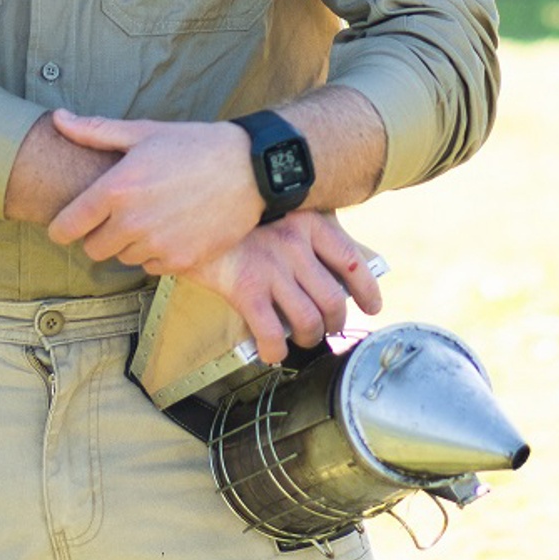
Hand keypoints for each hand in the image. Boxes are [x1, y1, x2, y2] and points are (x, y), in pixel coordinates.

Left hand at [44, 111, 259, 273]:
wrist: (250, 170)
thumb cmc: (195, 146)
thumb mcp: (144, 132)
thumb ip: (95, 131)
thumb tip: (58, 119)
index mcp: (117, 189)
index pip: (68, 226)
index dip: (61, 228)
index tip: (66, 226)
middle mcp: (133, 222)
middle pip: (93, 250)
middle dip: (98, 235)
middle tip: (115, 218)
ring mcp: (158, 245)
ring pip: (122, 258)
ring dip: (128, 244)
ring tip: (149, 219)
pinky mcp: (182, 262)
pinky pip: (151, 267)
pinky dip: (155, 254)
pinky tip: (169, 231)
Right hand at [186, 212, 385, 364]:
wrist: (187, 209)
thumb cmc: (237, 214)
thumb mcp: (281, 210)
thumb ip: (308, 231)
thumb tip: (338, 267)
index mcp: (310, 222)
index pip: (353, 262)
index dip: (367, 292)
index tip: (371, 307)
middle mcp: (295, 244)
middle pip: (333, 300)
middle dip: (335, 323)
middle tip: (328, 328)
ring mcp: (270, 267)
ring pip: (309, 321)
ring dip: (310, 338)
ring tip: (303, 339)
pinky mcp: (244, 288)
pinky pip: (272, 333)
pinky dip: (276, 350)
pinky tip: (273, 350)